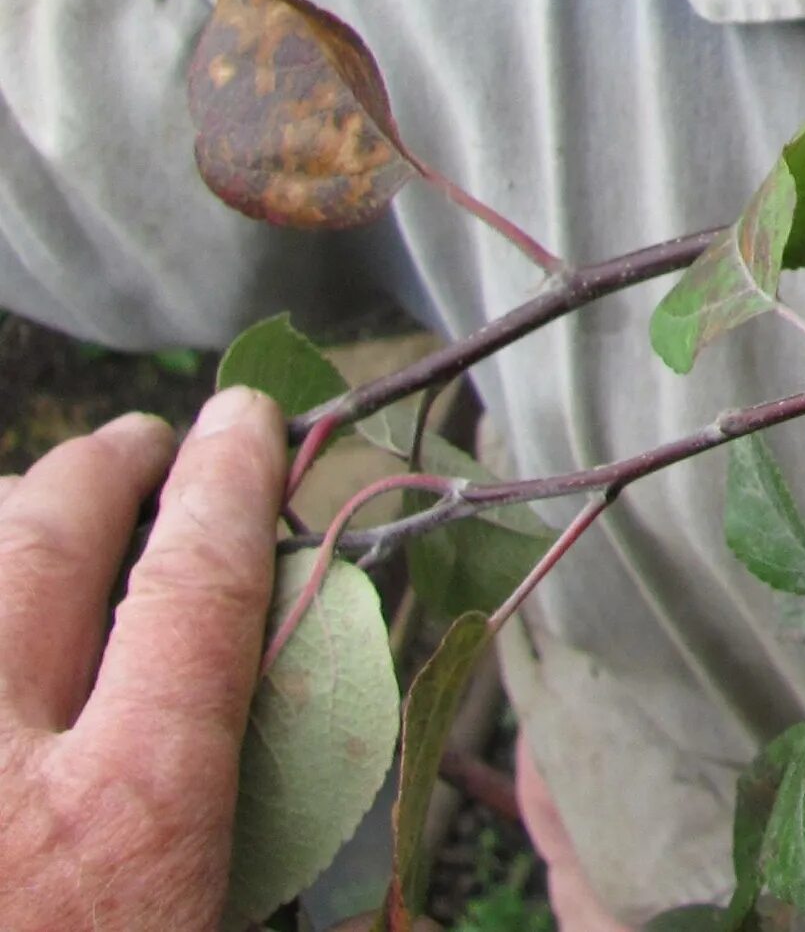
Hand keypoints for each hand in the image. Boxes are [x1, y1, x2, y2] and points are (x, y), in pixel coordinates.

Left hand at [0, 385, 286, 931]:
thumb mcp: (201, 928)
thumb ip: (241, 840)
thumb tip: (278, 739)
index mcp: (118, 822)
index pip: (189, 588)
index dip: (228, 482)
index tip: (249, 419)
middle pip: (37, 552)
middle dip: (99, 474)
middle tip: (141, 444)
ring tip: (30, 518)